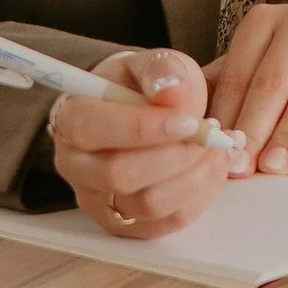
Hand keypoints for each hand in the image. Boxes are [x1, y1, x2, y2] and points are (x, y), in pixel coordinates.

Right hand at [50, 51, 232, 242]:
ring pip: (147, 205)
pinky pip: (167, 221)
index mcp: (70, 118)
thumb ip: (161, 70)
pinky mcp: (126, 224)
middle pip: (120, 176)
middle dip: (176, 156)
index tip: (189, 121)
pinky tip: (212, 167)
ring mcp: (98, 201)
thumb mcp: (153, 63)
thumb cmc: (145, 86)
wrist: (145, 111)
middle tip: (211, 133)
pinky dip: (200, 195)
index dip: (143, 128)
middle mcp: (75, 166)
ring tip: (217, 147)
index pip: (92, 130)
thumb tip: (170, 89)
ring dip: (195, 176)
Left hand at [205, 1, 287, 173]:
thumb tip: (188, 125)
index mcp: (263, 22)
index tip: (218, 156)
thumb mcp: (268, 67)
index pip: (239, 75)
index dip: (227, 117)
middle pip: (271, 81)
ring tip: (275, 165)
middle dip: (255, 129)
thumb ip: (232, 88)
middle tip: (243, 168)